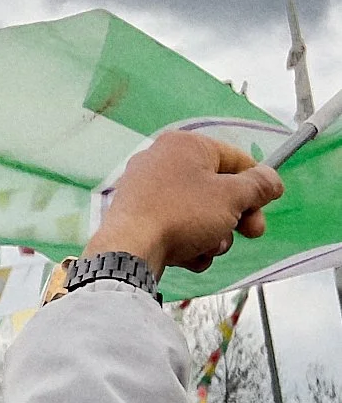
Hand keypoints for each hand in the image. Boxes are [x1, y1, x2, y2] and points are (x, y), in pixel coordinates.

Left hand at [91, 131, 281, 275]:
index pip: (234, 158)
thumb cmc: (183, 214)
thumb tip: (272, 180)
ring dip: (213, 235)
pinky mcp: (139, 217)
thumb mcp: (232, 197)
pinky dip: (188, 243)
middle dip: (237, 216)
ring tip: (208, 246)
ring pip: (199, 214)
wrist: (130, 249)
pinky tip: (188, 256)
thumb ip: (258, 186)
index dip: (257, 182)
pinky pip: (177, 227)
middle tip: (252, 233)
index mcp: (184, 146)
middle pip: (217, 189)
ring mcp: (147, 191)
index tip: (271, 202)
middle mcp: (162, 161)